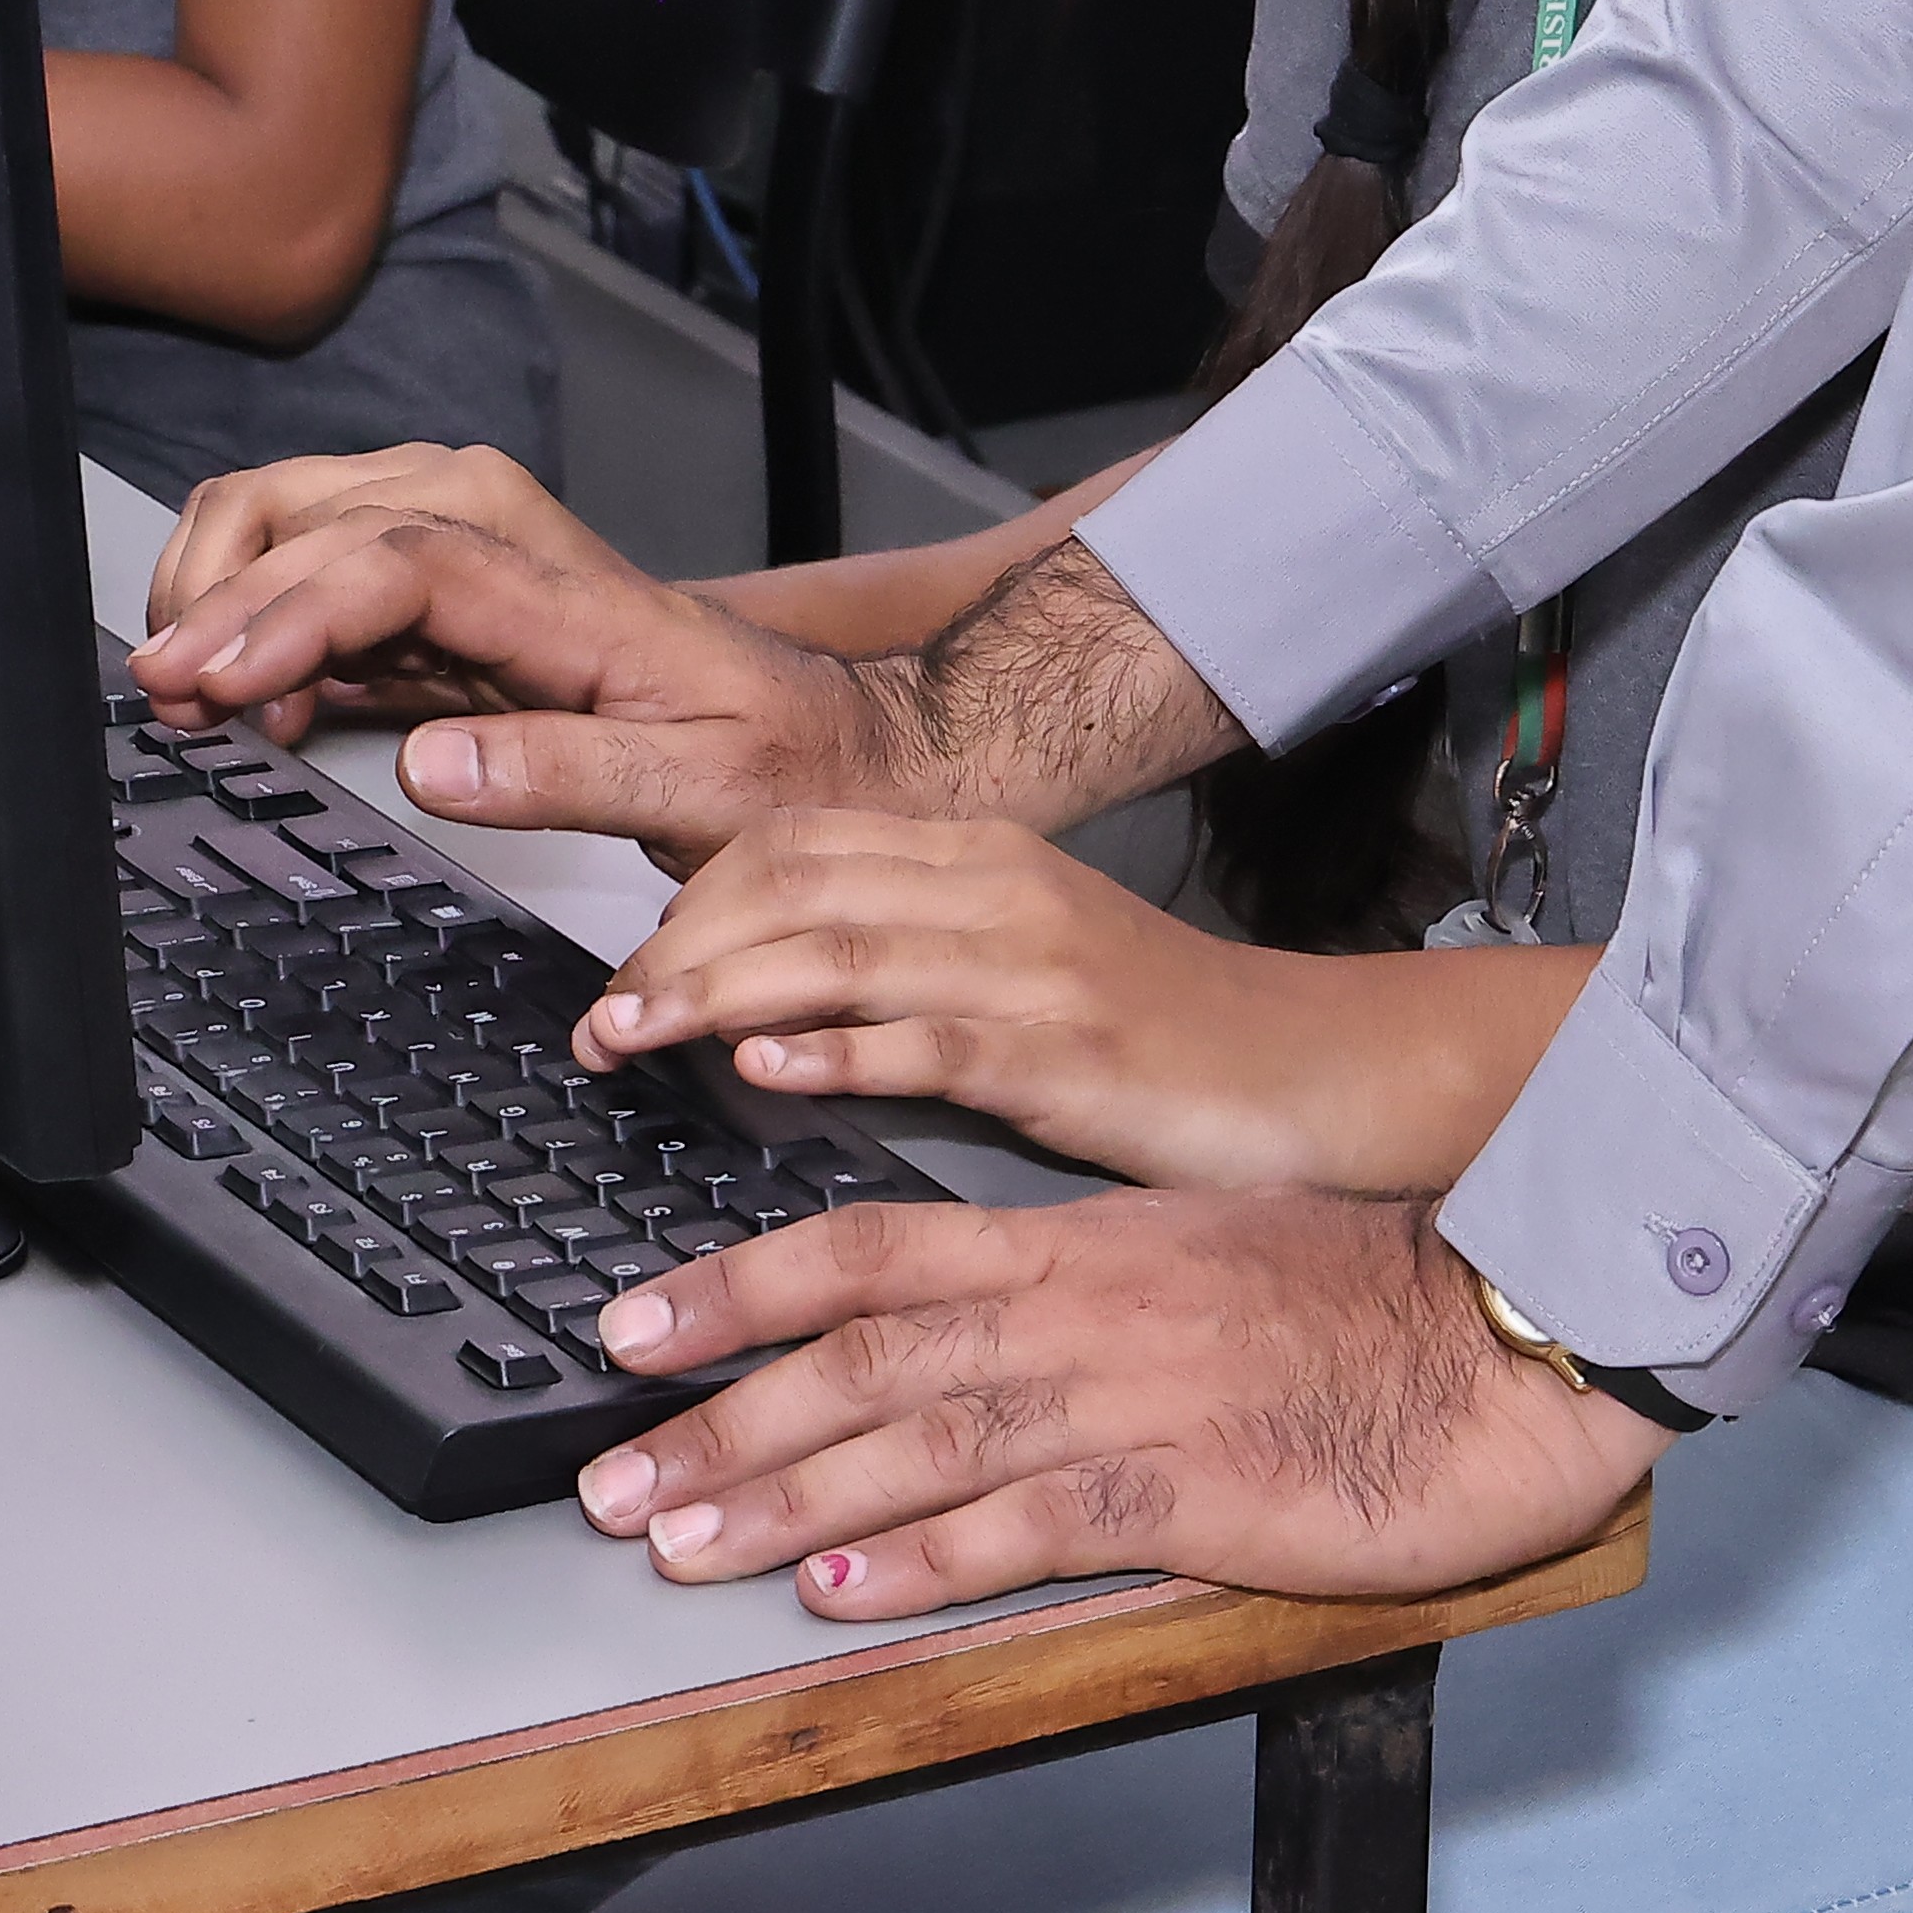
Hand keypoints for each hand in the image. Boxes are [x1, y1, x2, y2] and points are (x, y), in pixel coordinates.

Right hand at [125, 497, 902, 867]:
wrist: (823, 733)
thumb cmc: (774, 758)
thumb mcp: (701, 790)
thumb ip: (564, 774)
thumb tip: (427, 765)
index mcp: (559, 582)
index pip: (393, 561)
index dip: (286, 614)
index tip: (209, 679)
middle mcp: (501, 533)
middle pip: (318, 514)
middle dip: (221, 595)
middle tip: (161, 693)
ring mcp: (464, 551)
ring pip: (298, 514)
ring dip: (223, 586)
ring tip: (187, 692)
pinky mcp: (444, 595)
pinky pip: (317, 569)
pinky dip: (258, 615)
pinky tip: (247, 702)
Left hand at [567, 1181, 1662, 1621]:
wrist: (1504, 1335)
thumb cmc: (1361, 1299)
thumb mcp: (1190, 1253)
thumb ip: (1073, 1283)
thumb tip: (967, 1321)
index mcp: (1071, 1243)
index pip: (864, 1248)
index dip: (736, 1286)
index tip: (631, 1324)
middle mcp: (1073, 1308)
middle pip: (853, 1357)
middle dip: (714, 1419)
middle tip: (604, 1475)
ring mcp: (1124, 1398)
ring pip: (912, 1442)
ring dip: (778, 1497)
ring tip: (676, 1542)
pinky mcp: (1184, 1489)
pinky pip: (1027, 1525)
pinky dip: (924, 1559)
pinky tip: (840, 1590)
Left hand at [584, 810, 1554, 1194]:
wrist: (1315, 1072)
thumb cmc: (1160, 1039)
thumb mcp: (1021, 970)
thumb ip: (904, 963)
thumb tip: (765, 1002)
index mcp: (978, 857)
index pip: (794, 840)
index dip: (690, 898)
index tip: (622, 970)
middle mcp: (996, 888)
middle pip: (793, 880)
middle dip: (675, 945)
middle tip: (596, 1021)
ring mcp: (1033, 963)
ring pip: (839, 948)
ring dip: (717, 995)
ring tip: (632, 1036)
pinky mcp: (1067, 1048)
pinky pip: (929, 1034)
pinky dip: (836, 1047)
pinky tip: (767, 1069)